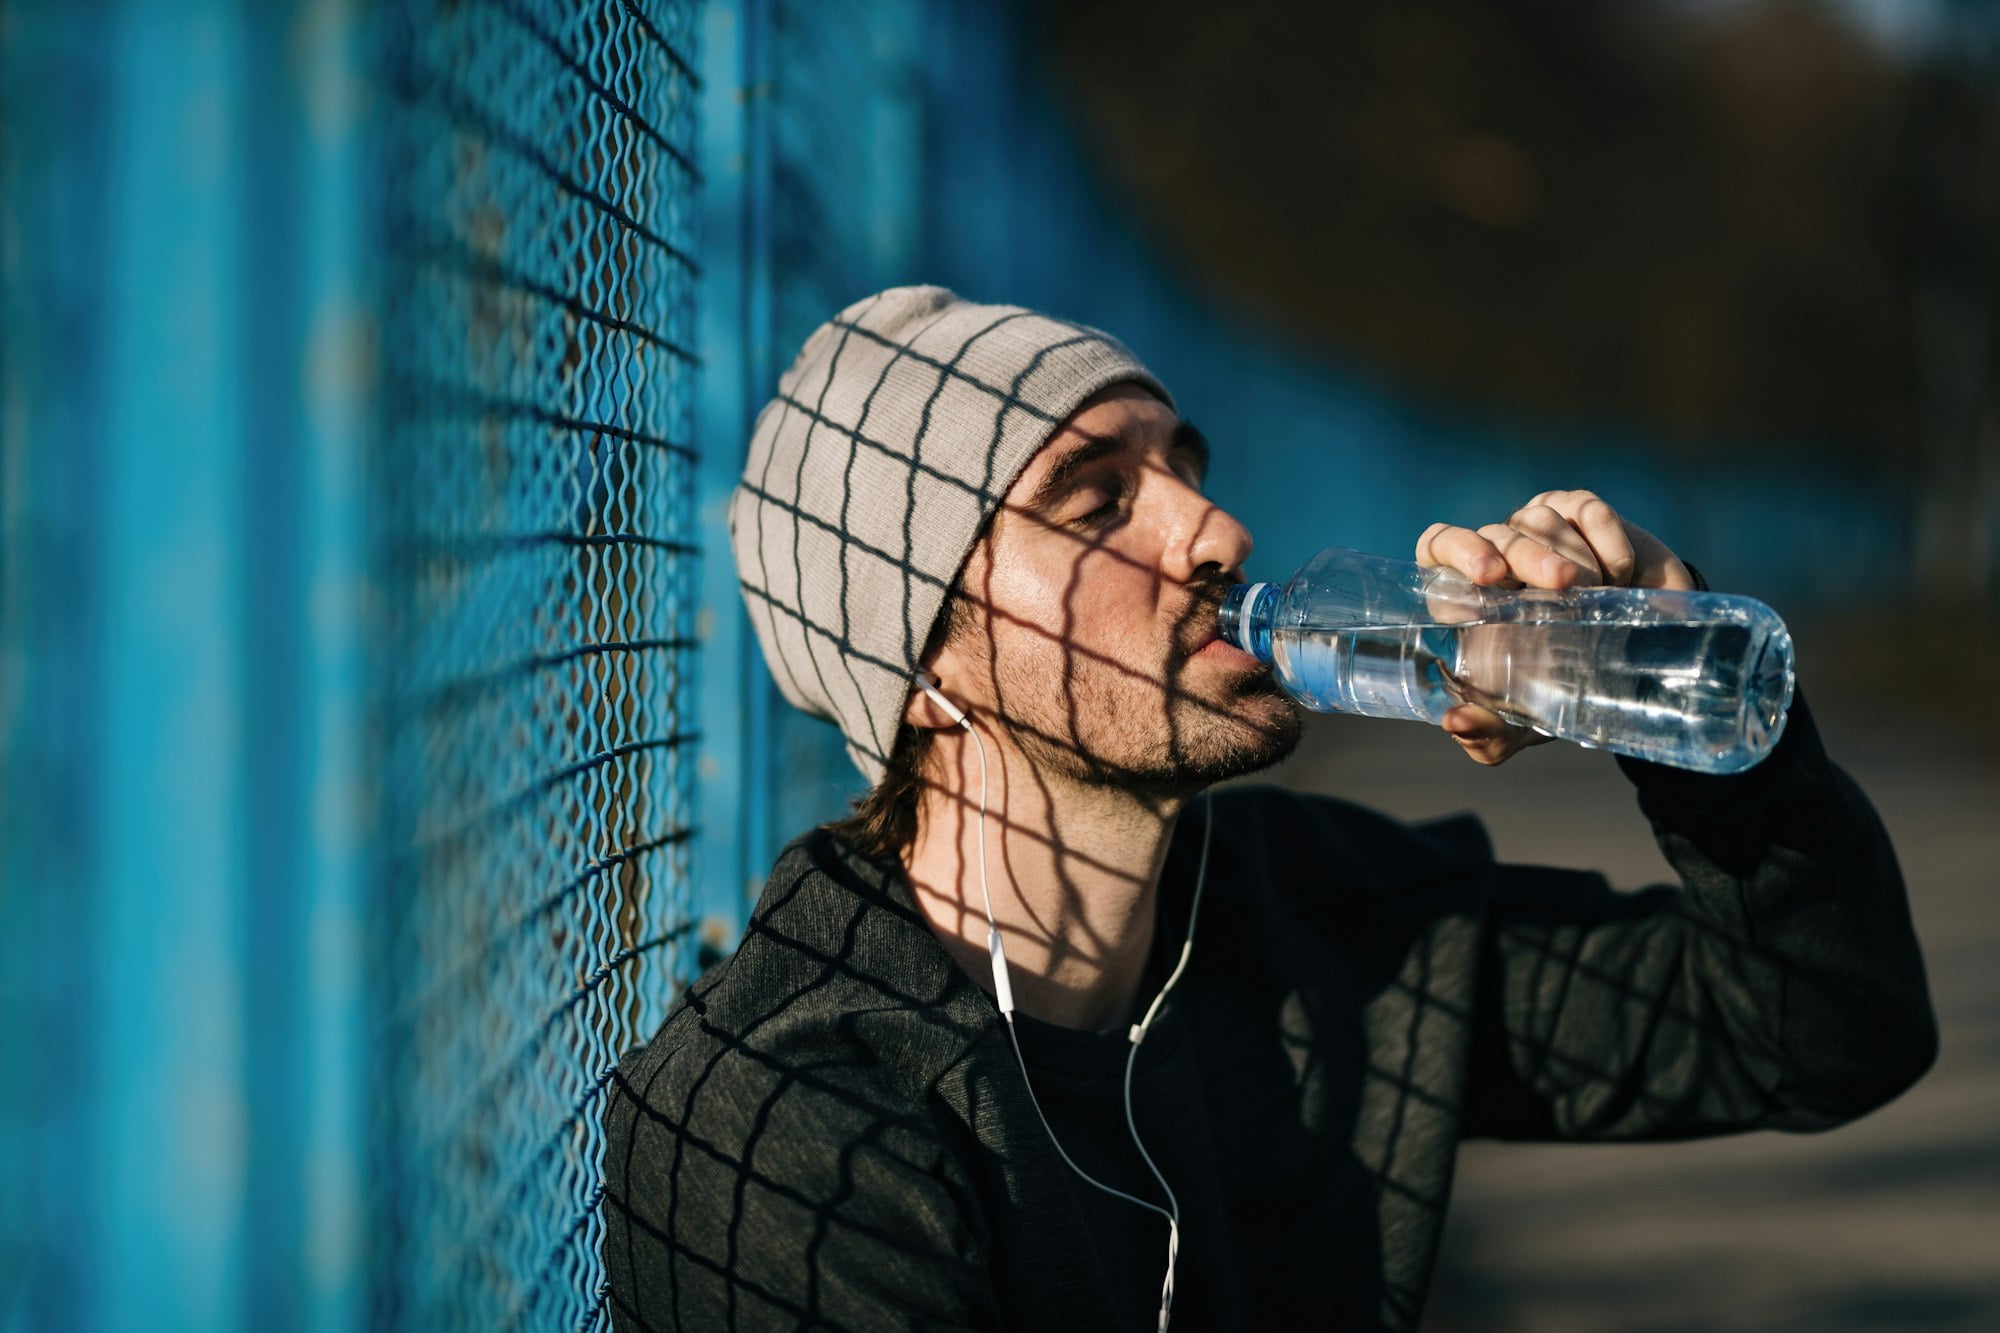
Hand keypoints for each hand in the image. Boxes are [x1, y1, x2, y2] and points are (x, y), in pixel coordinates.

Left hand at [1414, 489, 1692, 765]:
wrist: (1641, 662)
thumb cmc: (1560, 687)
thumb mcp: (1524, 722)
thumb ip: (1487, 734)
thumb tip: (1456, 722)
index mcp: (1469, 595)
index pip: (1438, 546)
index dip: (1456, 549)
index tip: (1487, 576)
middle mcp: (1498, 554)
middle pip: (1494, 532)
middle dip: (1527, 555)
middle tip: (1563, 583)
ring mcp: (1540, 528)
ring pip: (1541, 519)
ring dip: (1575, 557)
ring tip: (1600, 594)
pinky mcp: (1583, 512)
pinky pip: (1588, 511)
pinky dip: (1608, 542)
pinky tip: (1621, 575)